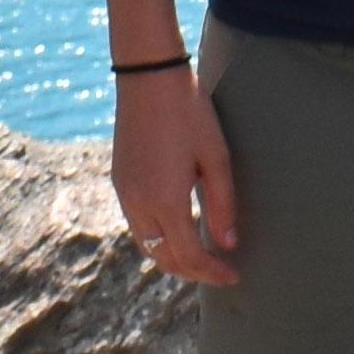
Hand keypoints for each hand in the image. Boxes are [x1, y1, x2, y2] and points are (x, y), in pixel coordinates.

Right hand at [112, 61, 244, 289]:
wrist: (148, 77)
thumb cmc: (189, 113)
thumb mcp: (216, 157)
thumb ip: (222, 205)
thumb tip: (228, 244)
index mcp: (166, 202)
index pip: (190, 257)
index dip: (213, 272)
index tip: (234, 276)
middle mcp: (139, 204)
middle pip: (164, 259)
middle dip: (192, 272)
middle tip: (219, 270)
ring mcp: (124, 193)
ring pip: (147, 245)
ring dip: (173, 257)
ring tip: (201, 254)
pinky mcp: (119, 181)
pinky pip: (137, 225)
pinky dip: (157, 238)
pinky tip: (177, 229)